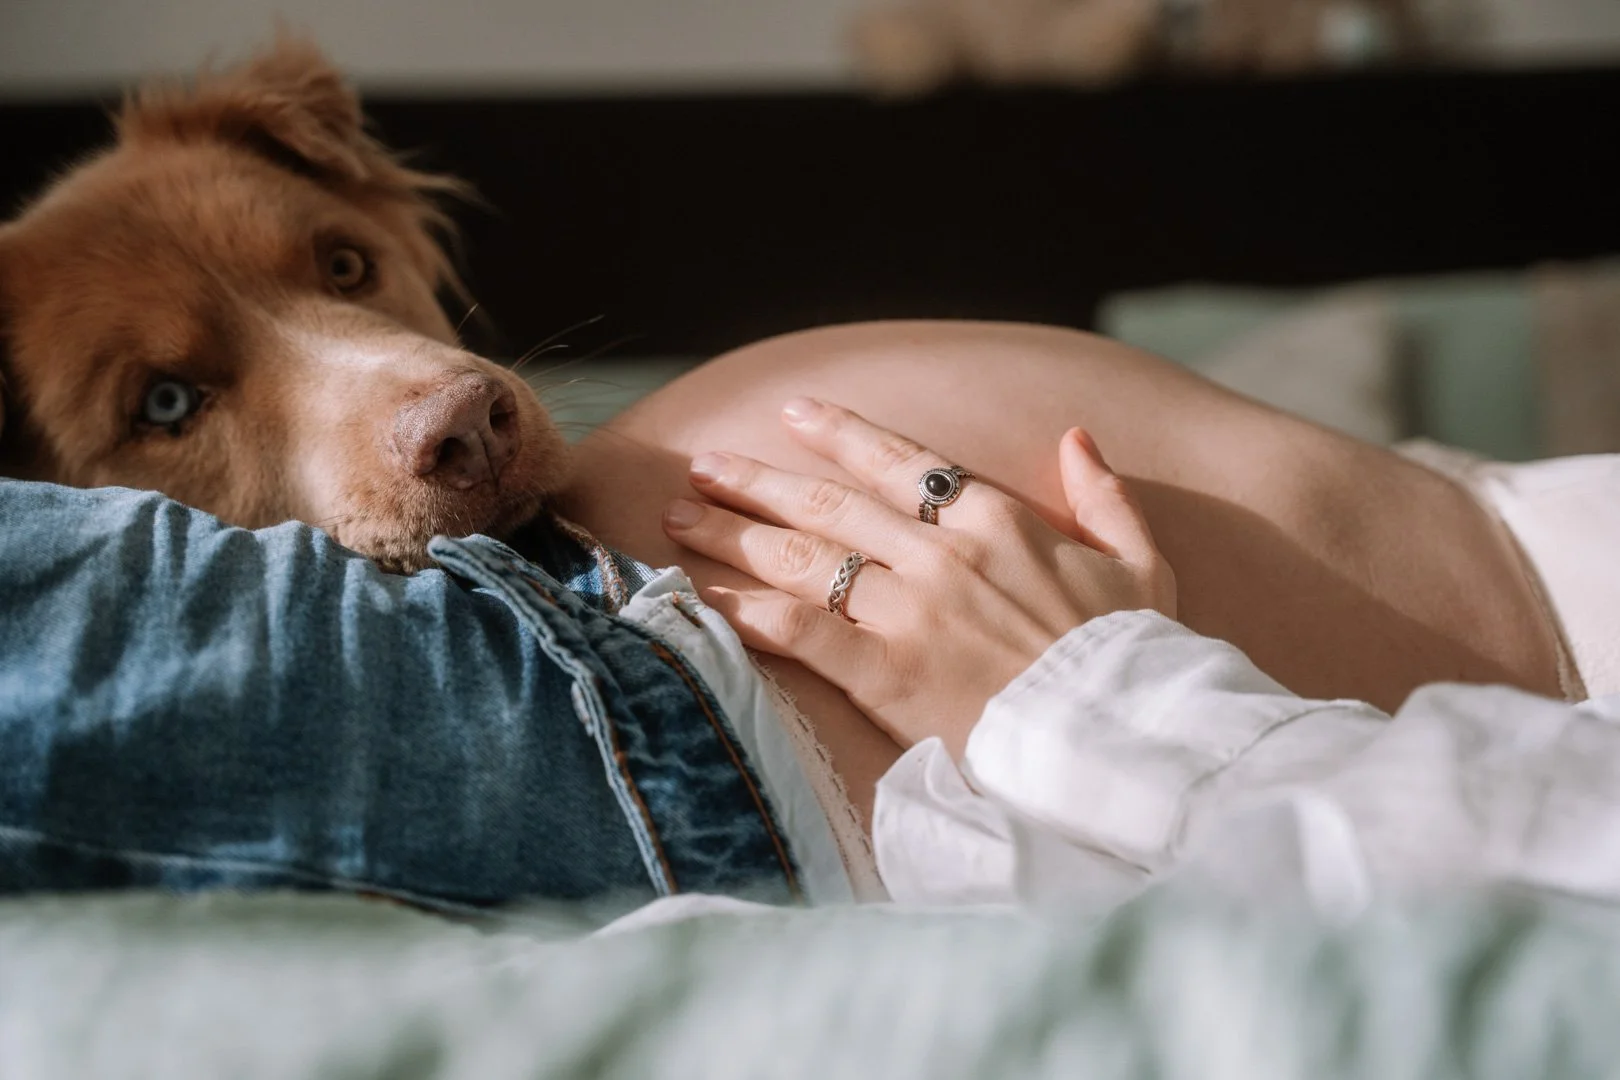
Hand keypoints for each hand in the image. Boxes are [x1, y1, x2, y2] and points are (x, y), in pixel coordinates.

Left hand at [661, 398, 1174, 757]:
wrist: (1122, 740)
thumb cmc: (1134, 657)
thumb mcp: (1140, 563)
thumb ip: (1105, 495)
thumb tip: (1078, 436)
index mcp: (998, 522)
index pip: (903, 462)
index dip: (841, 433)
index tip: (794, 412)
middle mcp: (942, 556)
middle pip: (830, 505)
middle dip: (757, 482)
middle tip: (702, 465)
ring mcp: (910, 613)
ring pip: (803, 558)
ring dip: (733, 534)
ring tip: (679, 517)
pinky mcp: (887, 675)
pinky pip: (801, 633)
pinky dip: (745, 611)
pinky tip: (700, 598)